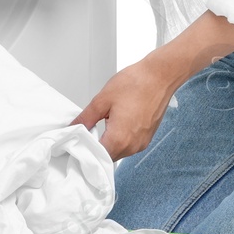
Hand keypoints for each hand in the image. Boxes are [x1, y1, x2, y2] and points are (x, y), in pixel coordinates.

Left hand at [72, 53, 188, 160]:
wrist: (160, 76)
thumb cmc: (136, 84)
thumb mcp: (102, 100)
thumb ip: (85, 118)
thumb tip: (73, 128)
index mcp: (119, 139)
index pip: (96, 157)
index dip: (84, 150)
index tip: (77, 141)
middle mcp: (132, 146)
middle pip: (107, 156)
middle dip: (96, 146)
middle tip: (87, 130)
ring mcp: (141, 143)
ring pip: (118, 152)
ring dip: (108, 142)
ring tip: (104, 123)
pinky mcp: (147, 138)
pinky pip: (129, 145)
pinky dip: (120, 138)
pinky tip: (117, 122)